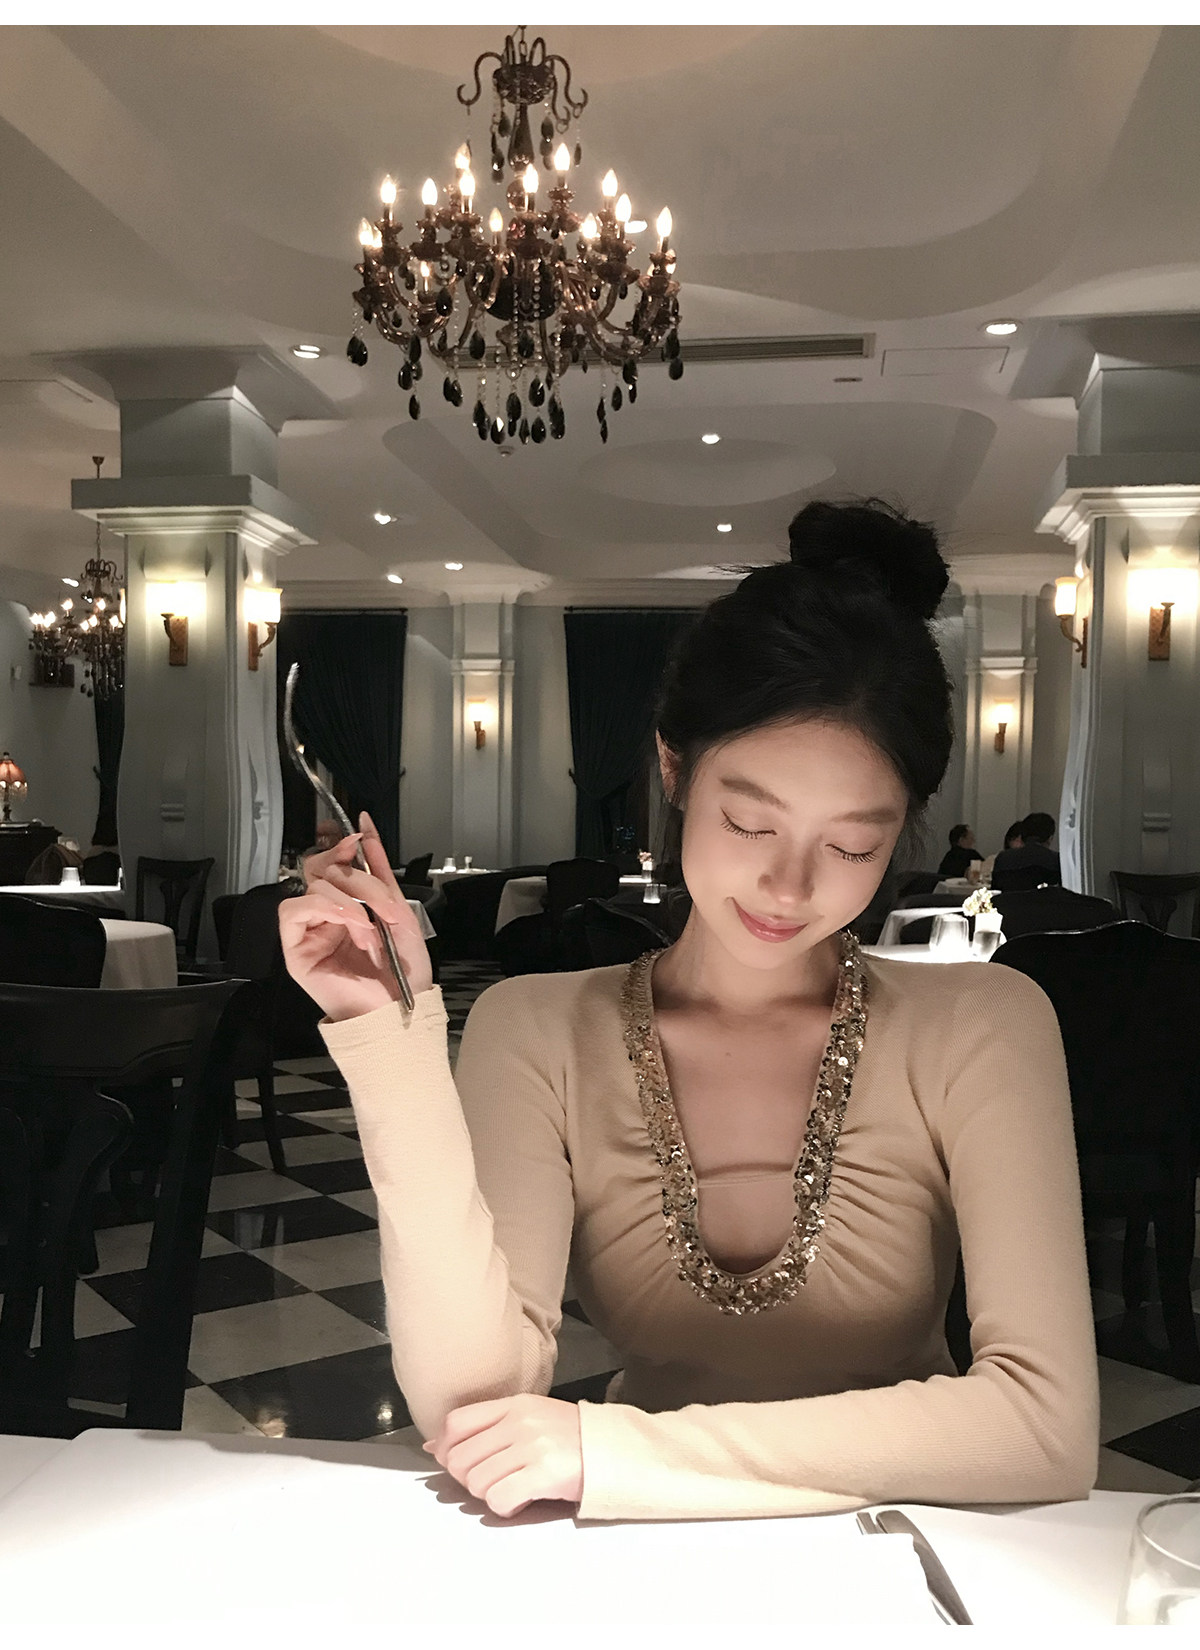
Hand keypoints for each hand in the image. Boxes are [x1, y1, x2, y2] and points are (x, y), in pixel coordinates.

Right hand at [279, 811, 433, 1021]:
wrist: (402, 1009)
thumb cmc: (404, 970)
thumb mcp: (398, 909)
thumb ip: (379, 870)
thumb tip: (365, 827)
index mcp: (349, 906)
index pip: (332, 863)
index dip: (341, 846)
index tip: (359, 838)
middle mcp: (326, 916)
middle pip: (322, 870)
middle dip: (354, 876)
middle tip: (380, 900)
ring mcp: (310, 932)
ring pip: (313, 887)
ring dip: (348, 899)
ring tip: (370, 925)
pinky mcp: (296, 950)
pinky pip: (292, 912)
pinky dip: (324, 907)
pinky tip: (350, 922)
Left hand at [423, 1395, 583, 1517]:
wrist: (611, 1450)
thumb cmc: (567, 1436)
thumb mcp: (528, 1416)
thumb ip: (485, 1426)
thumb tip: (436, 1447)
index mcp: (513, 1404)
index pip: (456, 1422)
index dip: (446, 1449)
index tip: (454, 1462)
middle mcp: (520, 1422)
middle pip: (461, 1458)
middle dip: (467, 1478)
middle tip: (489, 1481)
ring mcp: (532, 1447)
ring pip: (477, 1482)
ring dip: (488, 1494)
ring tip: (509, 1489)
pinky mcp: (544, 1474)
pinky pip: (499, 1499)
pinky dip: (504, 1508)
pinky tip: (520, 1501)